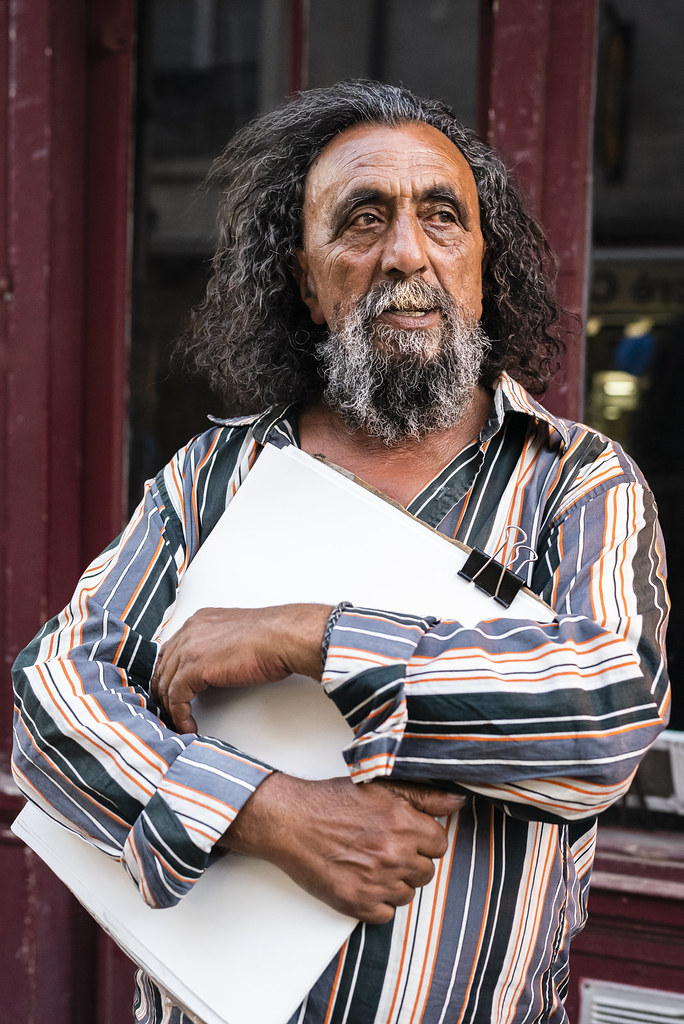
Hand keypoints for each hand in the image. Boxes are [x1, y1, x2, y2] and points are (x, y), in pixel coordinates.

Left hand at [151, 604, 332, 732]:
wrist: (283, 637)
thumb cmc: (273, 637)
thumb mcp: (237, 636)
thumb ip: (219, 646)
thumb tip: (217, 666)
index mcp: (200, 620)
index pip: (171, 650)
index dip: (168, 674)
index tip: (170, 692)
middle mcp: (190, 630)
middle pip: (163, 666)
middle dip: (162, 692)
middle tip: (168, 712)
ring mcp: (190, 647)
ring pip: (166, 683)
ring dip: (170, 708)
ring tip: (178, 723)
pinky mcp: (194, 667)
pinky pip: (176, 697)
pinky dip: (179, 715)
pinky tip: (187, 726)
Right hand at [219, 774, 465, 923]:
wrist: (289, 821)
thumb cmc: (330, 801)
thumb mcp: (379, 786)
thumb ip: (424, 796)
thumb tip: (457, 802)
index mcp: (403, 823)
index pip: (439, 844)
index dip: (423, 839)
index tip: (407, 836)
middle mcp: (394, 855)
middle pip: (426, 872)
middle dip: (410, 861)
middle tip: (384, 848)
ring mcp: (376, 882)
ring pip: (407, 894)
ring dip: (394, 882)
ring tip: (370, 863)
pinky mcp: (356, 903)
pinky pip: (385, 914)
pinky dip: (376, 902)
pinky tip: (361, 881)